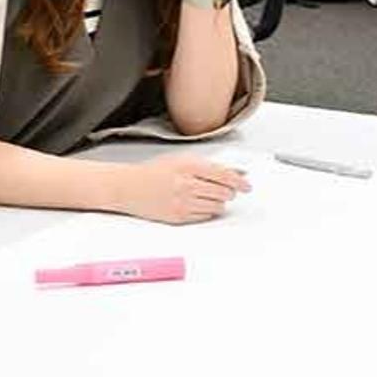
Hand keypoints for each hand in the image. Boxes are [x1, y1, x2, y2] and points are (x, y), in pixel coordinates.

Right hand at [116, 154, 251, 223]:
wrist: (129, 187)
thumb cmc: (154, 172)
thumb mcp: (181, 160)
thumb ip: (207, 166)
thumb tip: (233, 173)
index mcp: (188, 166)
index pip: (223, 175)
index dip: (239, 182)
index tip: (247, 186)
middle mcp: (186, 184)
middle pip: (223, 192)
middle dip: (228, 192)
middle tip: (225, 190)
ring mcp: (182, 202)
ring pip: (216, 206)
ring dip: (218, 202)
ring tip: (207, 196)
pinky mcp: (178, 217)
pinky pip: (204, 216)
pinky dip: (207, 211)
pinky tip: (198, 204)